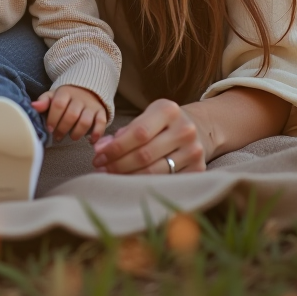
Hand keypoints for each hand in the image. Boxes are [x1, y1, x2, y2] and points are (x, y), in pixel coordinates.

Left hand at [32, 85, 107, 141]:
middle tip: (58, 137)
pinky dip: (96, 133)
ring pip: (85, 121)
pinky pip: (101, 123)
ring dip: (77, 132)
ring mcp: (91, 105)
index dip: (53, 118)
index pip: (58, 105)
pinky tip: (90, 141)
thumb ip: (44, 101)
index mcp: (65, 92)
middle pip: (71, 115)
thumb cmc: (66, 97)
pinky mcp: (101, 112)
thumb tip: (33, 106)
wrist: (87, 89)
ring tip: (72, 138)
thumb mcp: (54, 96)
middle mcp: (80, 98)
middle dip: (63, 128)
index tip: (49, 129)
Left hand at [91, 98, 206, 174]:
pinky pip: (166, 182)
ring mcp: (194, 151)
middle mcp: (185, 130)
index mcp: (169, 110)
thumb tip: (100, 149)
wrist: (197, 129)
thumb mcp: (146, 117)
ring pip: (155, 172)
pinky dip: (146, 184)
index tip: (98, 156)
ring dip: (128, 177)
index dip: (115, 147)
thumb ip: (124, 131)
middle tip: (101, 169)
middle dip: (118, 164)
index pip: (138, 133)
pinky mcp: (198, 169)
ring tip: (111, 178)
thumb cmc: (162, 123)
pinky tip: (132, 184)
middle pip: (145, 154)